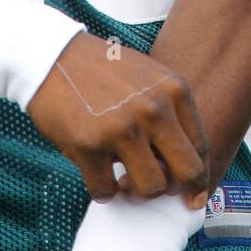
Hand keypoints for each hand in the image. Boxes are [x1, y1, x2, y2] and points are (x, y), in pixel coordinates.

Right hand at [27, 32, 208, 205]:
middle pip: (186, 173)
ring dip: (136, 191)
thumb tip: (187, 170)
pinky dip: (102, 190)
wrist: (50, 55)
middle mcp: (153, 109)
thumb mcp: (147, 78)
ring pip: (150, 188)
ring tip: (121, 179)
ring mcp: (122, 128)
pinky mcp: (90, 145)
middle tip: (155, 187)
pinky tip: (95, 173)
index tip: (191, 195)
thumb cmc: (100, 70)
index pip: (200, 148)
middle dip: (174, 189)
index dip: (197, 179)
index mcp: (173, 90)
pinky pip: (106, 191)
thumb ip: (169, 114)